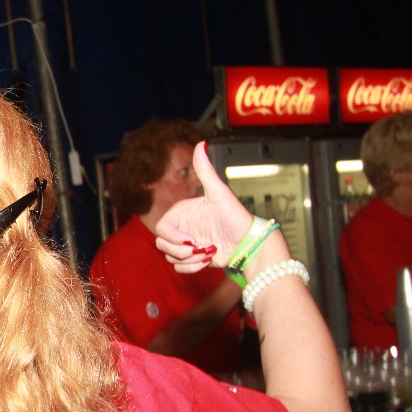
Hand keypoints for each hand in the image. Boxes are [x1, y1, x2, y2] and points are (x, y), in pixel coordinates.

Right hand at [154, 142, 254, 273]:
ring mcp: (188, 244)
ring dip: (187, 261)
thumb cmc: (237, 217)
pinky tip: (207, 261)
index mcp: (182, 213)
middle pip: (162, 244)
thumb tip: (201, 143)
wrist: (249, 244)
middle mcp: (183, 228)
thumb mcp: (219, 193)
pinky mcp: (194, 259)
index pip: (162, 228)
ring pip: (169, 257)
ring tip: (206, 255)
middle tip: (199, 249)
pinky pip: (179, 267)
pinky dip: (191, 268)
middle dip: (180, 251)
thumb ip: (206, 171)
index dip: (173, 237)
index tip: (190, 240)